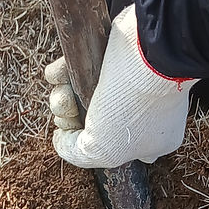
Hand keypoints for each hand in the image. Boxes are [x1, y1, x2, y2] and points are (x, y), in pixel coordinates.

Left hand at [45, 4, 197, 168]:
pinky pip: (74, 69)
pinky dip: (59, 73)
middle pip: (90, 122)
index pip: (119, 151)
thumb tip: (62, 138)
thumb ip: (80, 155)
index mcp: (149, 139)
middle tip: (72, 116)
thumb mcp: (106, 151)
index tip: (89, 141)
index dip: (94, 148)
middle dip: (71, 121)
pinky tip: (60, 74)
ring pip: (78, 96)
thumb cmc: (133, 107)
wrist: (148, 54)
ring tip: (65, 93)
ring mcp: (125, 82)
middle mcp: (139, 111)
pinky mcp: (110, 56)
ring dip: (61, 98)